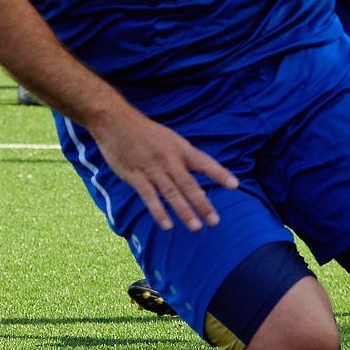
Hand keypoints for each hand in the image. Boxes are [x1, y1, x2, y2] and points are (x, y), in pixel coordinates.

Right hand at [89, 103, 238, 231]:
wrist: (115, 121)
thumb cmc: (145, 132)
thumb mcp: (170, 139)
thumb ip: (183, 157)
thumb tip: (198, 176)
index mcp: (180, 148)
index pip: (204, 162)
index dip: (219, 174)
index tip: (234, 185)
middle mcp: (169, 159)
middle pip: (189, 184)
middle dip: (203, 204)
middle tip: (214, 221)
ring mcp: (151, 168)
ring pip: (171, 193)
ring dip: (184, 211)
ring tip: (195, 227)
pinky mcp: (135, 176)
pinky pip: (149, 197)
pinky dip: (158, 211)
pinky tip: (166, 225)